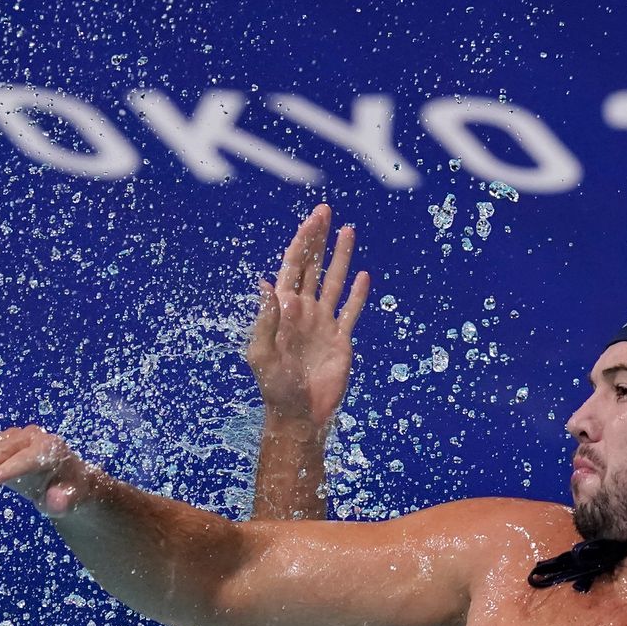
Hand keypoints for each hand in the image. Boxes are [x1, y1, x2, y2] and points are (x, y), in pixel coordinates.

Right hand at [0, 425, 92, 514]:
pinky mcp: (4, 442)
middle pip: (3, 449)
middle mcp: (33, 438)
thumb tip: (56, 501)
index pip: (26, 460)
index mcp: (51, 450)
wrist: (67, 478)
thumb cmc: (70, 491)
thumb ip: (64, 501)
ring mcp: (17, 438)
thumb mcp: (72, 501)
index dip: (5, 470)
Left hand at [247, 204, 370, 425]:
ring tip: (349, 231)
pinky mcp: (341, 339)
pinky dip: (358, 294)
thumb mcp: (262, 354)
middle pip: (313, 266)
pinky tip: (364, 276)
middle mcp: (303, 311)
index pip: (293, 267)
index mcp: (283, 310)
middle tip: (326, 212)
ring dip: (341, 257)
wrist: (300, 413)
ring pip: (334, 282)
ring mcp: (323, 323)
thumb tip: (266, 284)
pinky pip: (351, 311)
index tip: (312, 221)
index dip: (302, 243)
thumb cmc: (275, 387)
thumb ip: (266, 320)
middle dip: (318, 239)